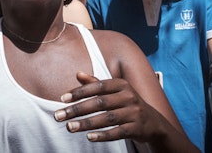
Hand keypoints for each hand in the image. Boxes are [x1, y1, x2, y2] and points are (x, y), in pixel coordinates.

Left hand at [54, 72, 171, 143]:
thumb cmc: (126, 103)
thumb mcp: (115, 91)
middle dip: (77, 110)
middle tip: (59, 116)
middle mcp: (129, 96)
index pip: (97, 86)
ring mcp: (134, 113)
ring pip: (107, 118)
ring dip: (86, 123)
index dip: (80, 92)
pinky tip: (89, 137)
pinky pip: (118, 132)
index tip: (62, 99)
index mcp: (121, 85)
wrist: (152, 122)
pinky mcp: (137, 128)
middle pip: (100, 103)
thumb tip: (77, 74)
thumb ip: (95, 83)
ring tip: (70, 127)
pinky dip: (103, 135)